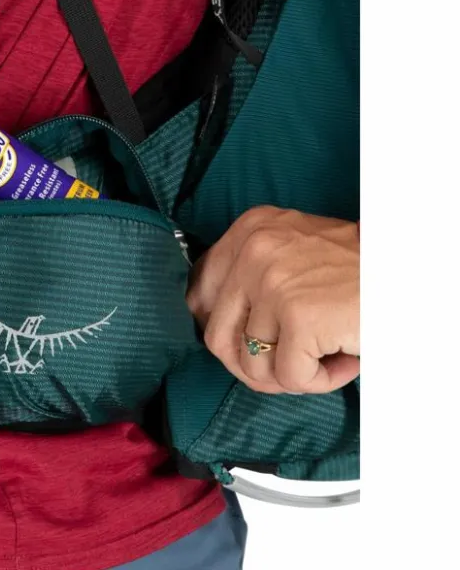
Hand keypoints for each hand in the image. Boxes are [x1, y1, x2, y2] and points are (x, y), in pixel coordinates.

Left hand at [186, 206, 358, 394]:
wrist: (412, 270)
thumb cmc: (359, 268)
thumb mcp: (292, 249)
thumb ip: (250, 278)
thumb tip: (213, 329)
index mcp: (249, 229)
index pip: (199, 293)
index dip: (220, 329)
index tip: (246, 343)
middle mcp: (254, 250)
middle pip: (217, 336)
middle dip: (251, 365)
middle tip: (288, 365)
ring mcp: (273, 282)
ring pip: (253, 365)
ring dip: (291, 375)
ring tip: (325, 355)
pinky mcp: (300, 316)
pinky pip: (290, 377)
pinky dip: (320, 382)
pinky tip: (345, 360)